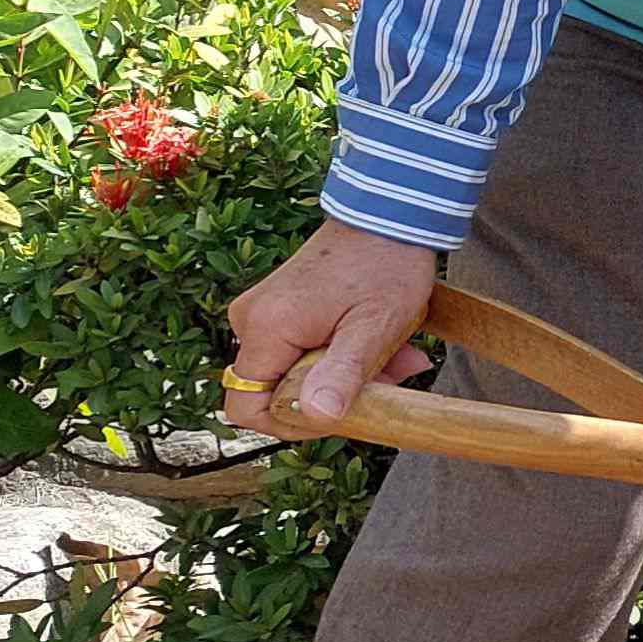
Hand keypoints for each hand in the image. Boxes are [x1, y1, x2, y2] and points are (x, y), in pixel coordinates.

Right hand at [225, 221, 440, 435]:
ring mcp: (262, 314)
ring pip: (296, 372)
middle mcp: (250, 321)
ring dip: (346, 374)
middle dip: (333, 394)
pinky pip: (301, 350)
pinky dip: (340, 355)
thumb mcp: (374, 327)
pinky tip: (381, 342)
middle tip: (390, 375)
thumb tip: (316, 416)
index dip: (290, 423)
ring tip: (396, 354)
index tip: (340, 413)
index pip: (245, 407)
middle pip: (277, 391)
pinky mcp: (279, 309)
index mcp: (264, 329)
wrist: (388, 218)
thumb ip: (343, 373)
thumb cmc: (385, 266)